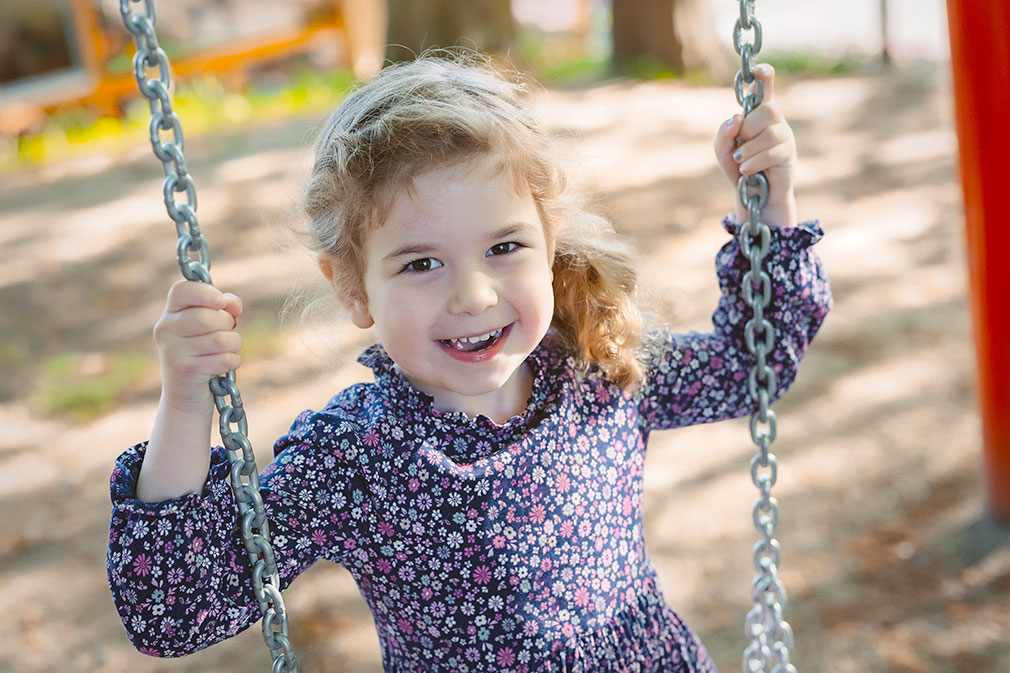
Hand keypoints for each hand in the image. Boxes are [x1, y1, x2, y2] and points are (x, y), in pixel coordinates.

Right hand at [153, 280, 242, 413]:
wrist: (185, 396)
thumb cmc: (202, 352)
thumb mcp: (209, 326)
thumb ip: (223, 308)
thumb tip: (233, 304)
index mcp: (170, 313)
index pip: (181, 290)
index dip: (206, 292)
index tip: (221, 302)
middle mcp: (166, 330)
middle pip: (207, 317)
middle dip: (227, 324)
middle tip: (227, 331)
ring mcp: (173, 352)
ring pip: (220, 340)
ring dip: (234, 344)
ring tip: (228, 349)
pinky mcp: (187, 371)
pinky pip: (224, 359)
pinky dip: (233, 361)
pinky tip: (224, 364)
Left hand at [713, 64, 796, 227]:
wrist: (752, 194)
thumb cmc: (738, 166)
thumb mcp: (723, 150)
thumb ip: (724, 133)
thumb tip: (736, 118)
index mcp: (757, 113)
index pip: (764, 89)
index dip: (764, 77)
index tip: (759, 70)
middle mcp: (774, 120)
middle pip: (767, 109)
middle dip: (748, 128)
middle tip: (741, 143)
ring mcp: (784, 135)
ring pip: (769, 132)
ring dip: (749, 149)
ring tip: (741, 161)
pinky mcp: (789, 153)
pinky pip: (772, 151)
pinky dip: (754, 161)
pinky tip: (746, 170)